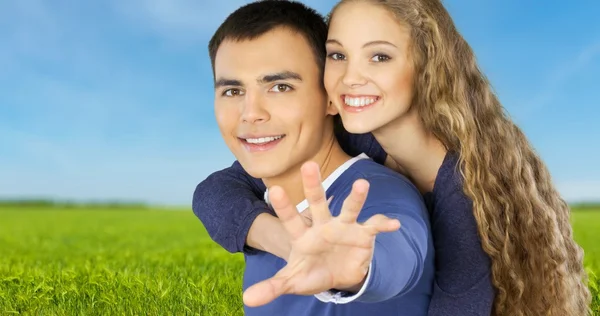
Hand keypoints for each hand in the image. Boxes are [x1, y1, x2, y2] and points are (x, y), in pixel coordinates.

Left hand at [242, 161, 400, 306]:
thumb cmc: (312, 272)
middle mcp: (323, 225)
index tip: (274, 190)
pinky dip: (384, 224)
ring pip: (349, 209)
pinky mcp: (363, 234)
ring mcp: (344, 227)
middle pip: (317, 203)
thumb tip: (247, 300)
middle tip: (309, 165)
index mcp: (303, 235)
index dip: (284, 206)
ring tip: (363, 184)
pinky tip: (393, 224)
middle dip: (313, 185)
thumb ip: (273, 286)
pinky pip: (374, 226)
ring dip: (356, 198)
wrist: (339, 275)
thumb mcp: (293, 280)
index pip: (290, 219)